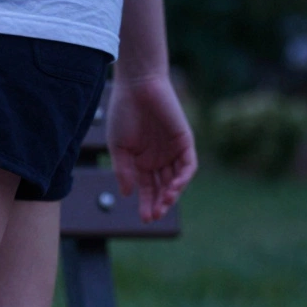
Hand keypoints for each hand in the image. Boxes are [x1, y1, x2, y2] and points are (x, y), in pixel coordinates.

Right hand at [106, 74, 197, 221]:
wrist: (138, 86)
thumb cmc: (123, 114)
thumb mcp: (118, 147)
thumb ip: (124, 170)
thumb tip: (128, 194)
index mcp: (142, 162)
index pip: (147, 189)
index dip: (146, 204)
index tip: (144, 219)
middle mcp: (159, 159)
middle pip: (163, 188)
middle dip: (159, 203)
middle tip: (154, 216)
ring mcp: (173, 151)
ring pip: (176, 180)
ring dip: (171, 194)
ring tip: (164, 204)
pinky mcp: (185, 141)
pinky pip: (188, 165)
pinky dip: (183, 178)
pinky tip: (173, 188)